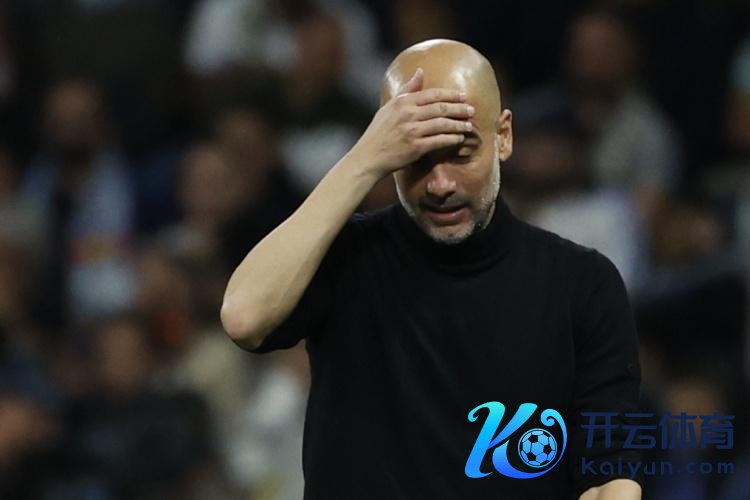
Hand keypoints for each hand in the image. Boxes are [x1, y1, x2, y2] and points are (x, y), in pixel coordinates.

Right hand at [350, 68, 474, 178]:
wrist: (369, 156)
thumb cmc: (379, 132)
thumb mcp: (389, 107)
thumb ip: (407, 90)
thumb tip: (420, 72)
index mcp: (403, 102)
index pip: (433, 94)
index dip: (451, 95)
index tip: (463, 96)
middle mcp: (408, 115)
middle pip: (441, 108)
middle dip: (459, 109)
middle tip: (472, 110)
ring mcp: (412, 131)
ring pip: (443, 124)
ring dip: (458, 125)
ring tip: (468, 125)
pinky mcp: (416, 147)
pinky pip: (439, 141)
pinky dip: (451, 139)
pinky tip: (459, 138)